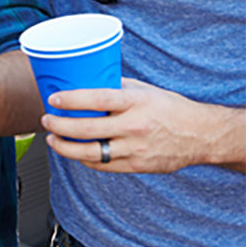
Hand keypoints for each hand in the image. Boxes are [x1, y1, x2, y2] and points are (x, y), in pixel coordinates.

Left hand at [43, 78, 229, 172]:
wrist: (200, 134)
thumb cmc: (169, 108)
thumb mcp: (144, 90)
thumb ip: (116, 87)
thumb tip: (85, 80)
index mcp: (136, 102)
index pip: (97, 100)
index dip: (71, 100)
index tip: (53, 99)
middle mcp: (135, 126)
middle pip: (87, 129)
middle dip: (59, 125)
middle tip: (46, 120)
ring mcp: (136, 148)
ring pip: (90, 152)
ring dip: (65, 147)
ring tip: (52, 139)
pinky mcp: (137, 166)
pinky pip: (102, 165)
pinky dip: (84, 159)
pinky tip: (74, 151)